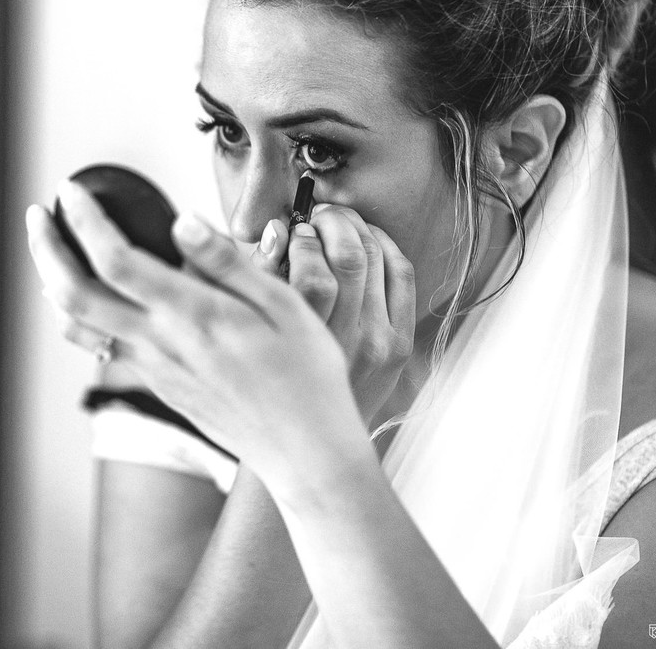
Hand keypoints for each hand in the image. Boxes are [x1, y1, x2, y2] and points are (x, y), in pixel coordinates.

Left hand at [26, 180, 367, 486]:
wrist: (303, 451)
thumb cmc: (305, 376)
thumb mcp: (285, 305)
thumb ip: (227, 261)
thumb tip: (184, 221)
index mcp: (192, 315)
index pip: (116, 260)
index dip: (84, 221)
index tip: (71, 191)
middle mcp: (161, 343)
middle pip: (74, 294)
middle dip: (45, 249)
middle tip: (36, 214)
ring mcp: (154, 367)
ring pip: (78, 325)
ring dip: (52, 283)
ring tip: (49, 251)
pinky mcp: (157, 384)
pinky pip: (100, 345)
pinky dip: (78, 315)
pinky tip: (84, 299)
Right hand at [252, 205, 415, 424]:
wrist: (308, 440)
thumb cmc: (271, 380)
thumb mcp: (252, 330)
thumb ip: (260, 278)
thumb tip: (277, 230)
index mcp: (304, 339)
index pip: (311, 268)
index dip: (301, 236)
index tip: (292, 230)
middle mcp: (347, 341)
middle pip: (350, 255)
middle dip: (333, 221)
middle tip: (319, 215)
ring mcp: (379, 344)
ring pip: (378, 259)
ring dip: (359, 228)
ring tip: (340, 223)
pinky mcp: (399, 345)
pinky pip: (403, 276)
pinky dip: (387, 246)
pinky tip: (367, 240)